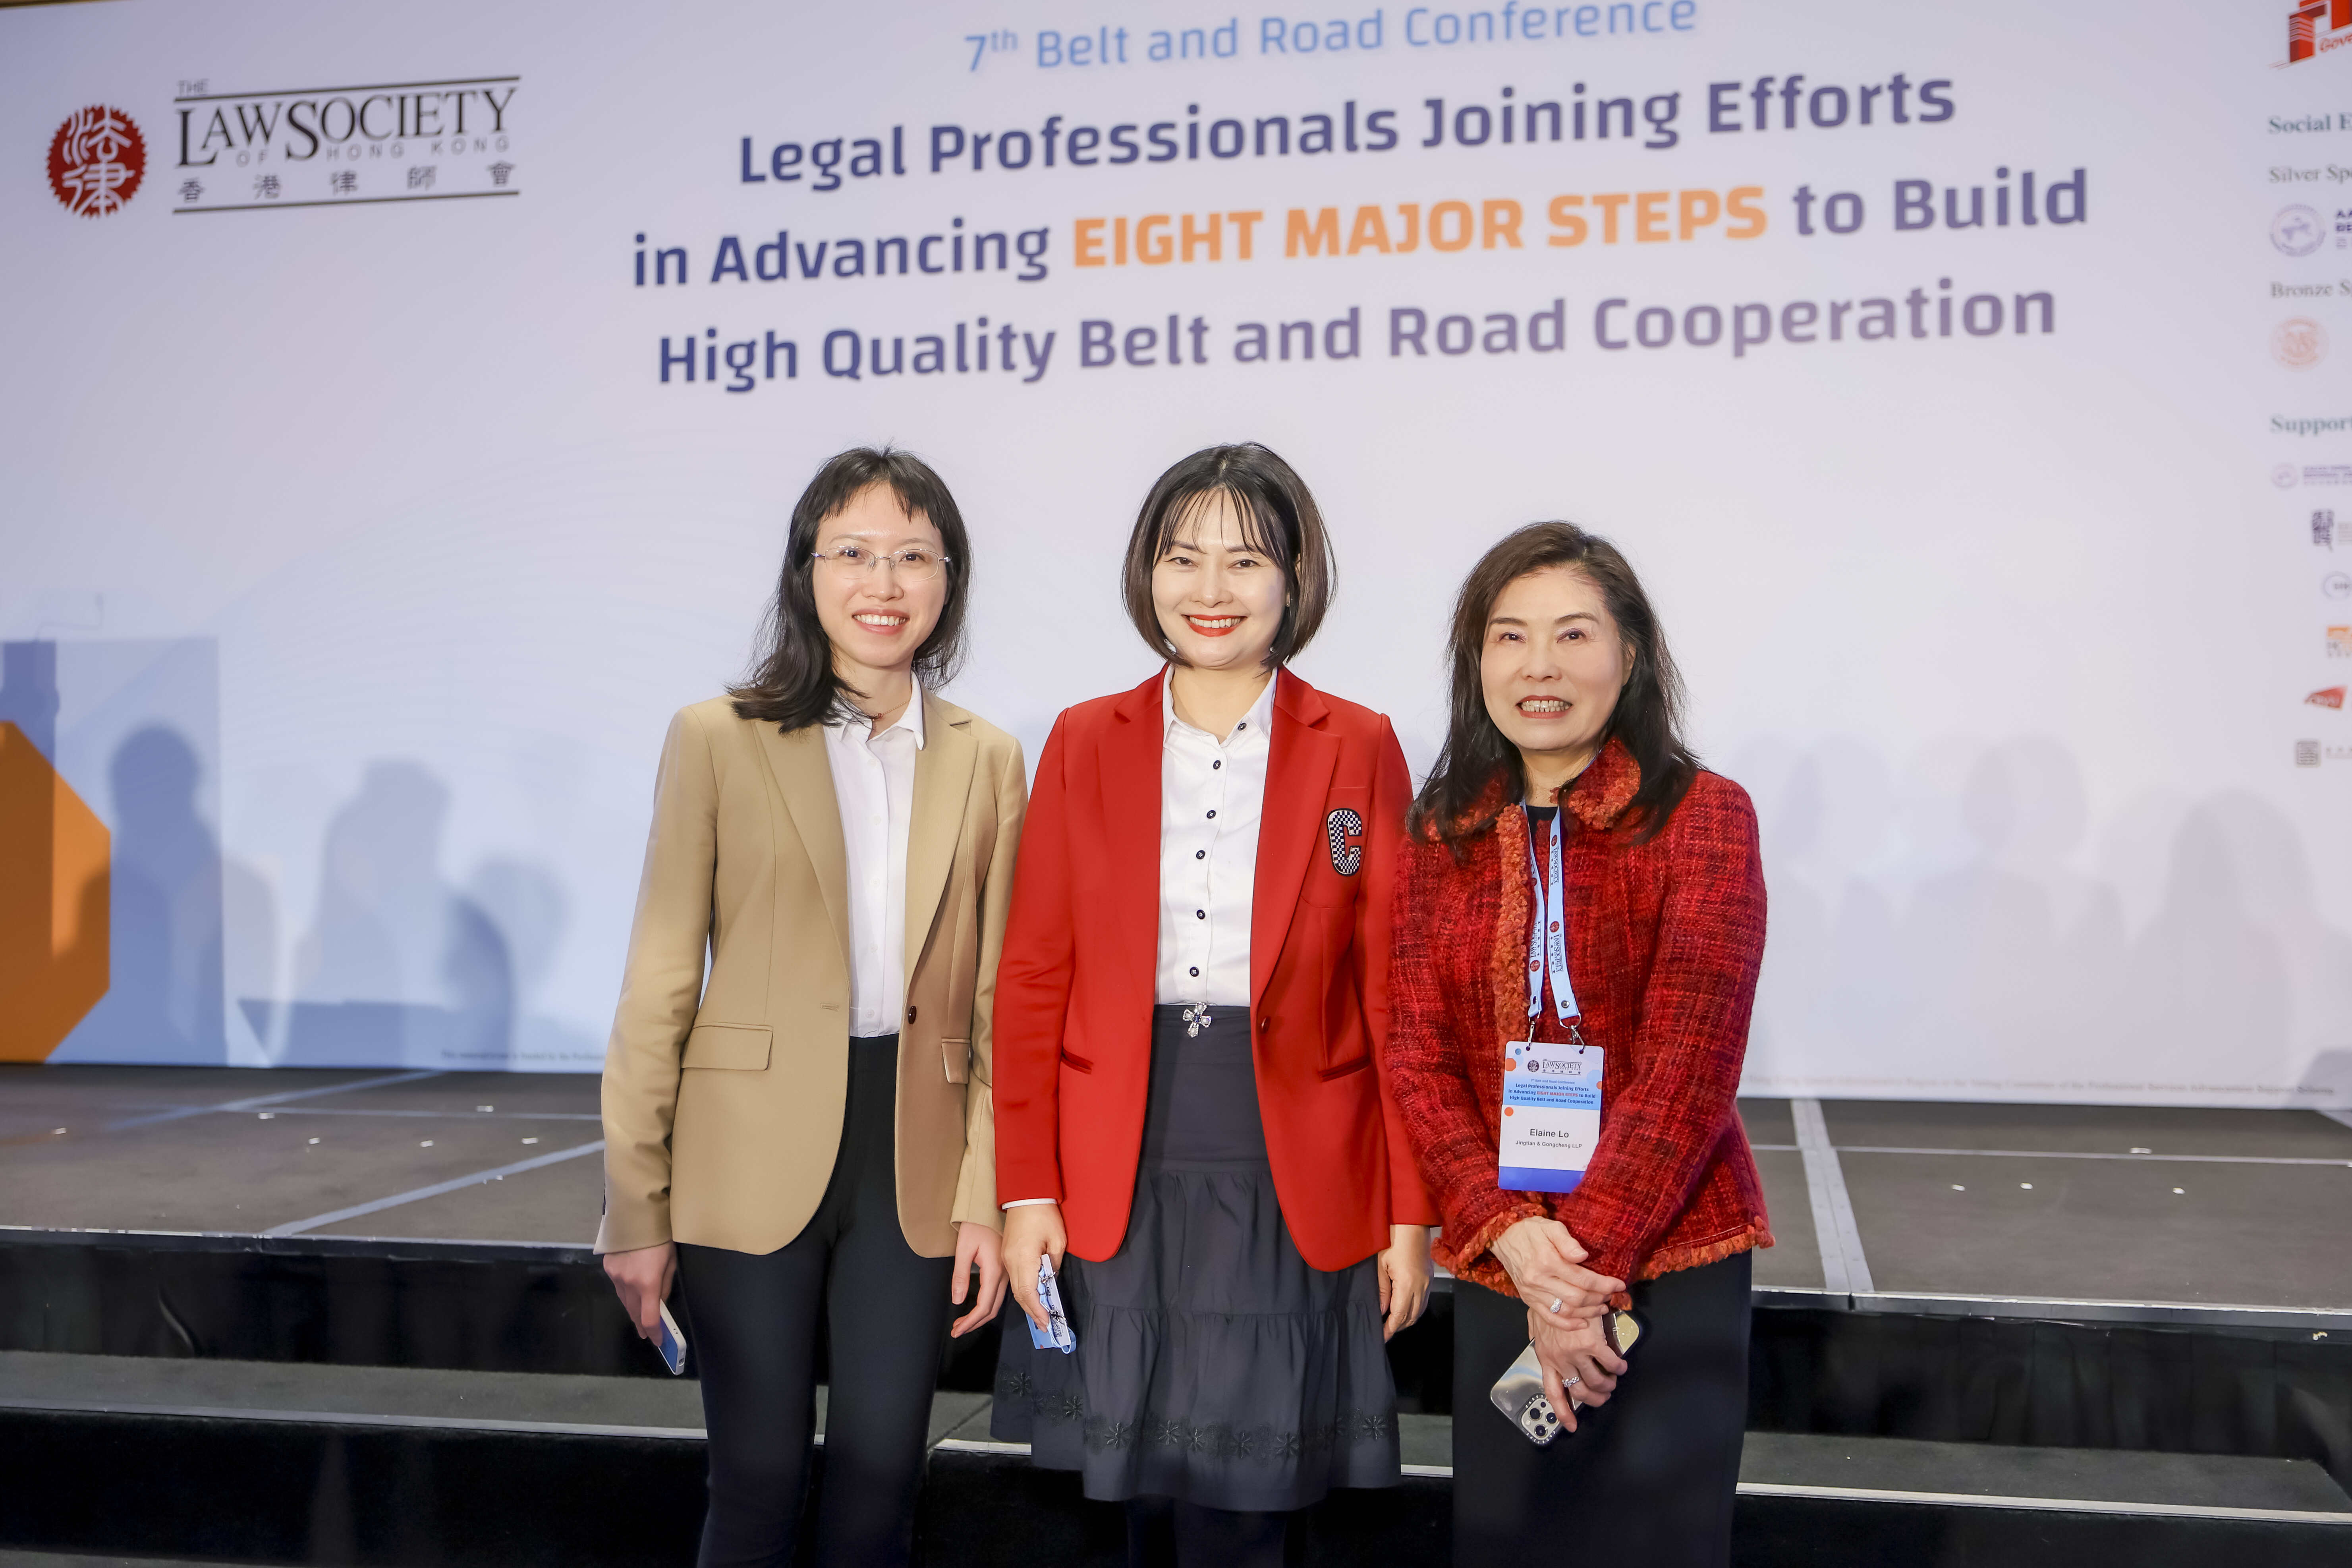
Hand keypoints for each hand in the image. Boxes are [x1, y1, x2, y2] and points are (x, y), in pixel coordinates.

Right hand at [601, 1241, 676, 1341]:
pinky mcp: (608, 1268)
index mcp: (648, 1283)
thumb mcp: (670, 1262)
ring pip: (624, 1301)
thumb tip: (660, 1303)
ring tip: (639, 1317)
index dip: (654, 1333)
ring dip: (633, 1310)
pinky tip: (630, 1293)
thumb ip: (665, 1285)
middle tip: (648, 1333)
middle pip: (634, 1313)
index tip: (658, 1341)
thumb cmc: (659, 1237)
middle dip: (642, 1325)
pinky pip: (618, 1287)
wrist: (635, 1215)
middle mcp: (629, 1283)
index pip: (649, 1318)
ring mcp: (615, 1276)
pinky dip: (625, 1293)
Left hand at [950, 1221, 1007, 1337]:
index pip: (983, 1305)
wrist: (989, 1209)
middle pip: (992, 1309)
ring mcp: (1007, 1273)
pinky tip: (976, 1308)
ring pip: (997, 1303)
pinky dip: (987, 1306)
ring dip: (981, 1316)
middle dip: (975, 1323)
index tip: (958, 1330)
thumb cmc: (976, 1225)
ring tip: (963, 1322)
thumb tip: (957, 1299)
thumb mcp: (963, 1249)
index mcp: (994, 1270)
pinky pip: (999, 1294)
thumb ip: (960, 1276)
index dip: (970, 1321)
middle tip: (958, 1330)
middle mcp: (1004, 1275)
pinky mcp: (1006, 1270)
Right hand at [1001, 1202, 1066, 1332]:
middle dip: (1032, 1311)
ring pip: (1014, 1288)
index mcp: (1023, 1258)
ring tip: (1039, 1316)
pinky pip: (1013, 1278)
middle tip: (1045, 1325)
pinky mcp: (1006, 1253)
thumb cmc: (1044, 1215)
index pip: (1028, 1292)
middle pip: (1019, 1294)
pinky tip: (1032, 1296)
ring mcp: (1006, 1257)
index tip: (1047, 1322)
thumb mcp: (1057, 1240)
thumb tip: (1051, 1280)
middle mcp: (1010, 1261)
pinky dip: (1022, 1291)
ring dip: (1026, 1303)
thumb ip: (1054, 1265)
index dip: (1037, 1309)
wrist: (1025, 1194)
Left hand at [1376, 1225, 1433, 1340]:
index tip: (1381, 1337)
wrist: (1412, 1221)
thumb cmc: (1392, 1238)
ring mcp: (1428, 1282)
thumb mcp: (1380, 1264)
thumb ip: (1382, 1290)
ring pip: (1419, 1311)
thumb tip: (1382, 1310)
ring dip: (1407, 1319)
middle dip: (1398, 1327)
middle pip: (1411, 1317)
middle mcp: (1422, 1287)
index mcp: (1408, 1284)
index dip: (1390, 1329)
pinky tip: (1404, 1308)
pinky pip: (1424, 1301)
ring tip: (1392, 1323)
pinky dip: (1415, 1309)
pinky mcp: (1430, 1277)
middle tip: (1384, 1331)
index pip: (1399, 1316)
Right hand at [1491, 1217, 1622, 1324]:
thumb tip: (1583, 1256)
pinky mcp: (1528, 1300)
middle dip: (1599, 1298)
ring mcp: (1532, 1293)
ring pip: (1566, 1310)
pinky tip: (1582, 1324)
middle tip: (1611, 1295)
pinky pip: (1550, 1318)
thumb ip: (1567, 1241)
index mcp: (1547, 1261)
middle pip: (1577, 1297)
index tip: (1619, 1284)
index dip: (1604, 1284)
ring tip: (1602, 1308)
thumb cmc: (1530, 1230)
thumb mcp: (1550, 1226)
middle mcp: (1539, 1280)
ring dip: (1588, 1312)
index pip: (1583, 1279)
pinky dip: (1568, 1325)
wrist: (1503, 1237)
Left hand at [1527, 1306, 1627, 1434]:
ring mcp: (1574, 1353)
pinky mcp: (1590, 1343)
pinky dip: (1617, 1368)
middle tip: (1604, 1395)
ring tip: (1613, 1381)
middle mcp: (1559, 1360)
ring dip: (1608, 1384)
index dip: (1563, 1412)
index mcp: (1546, 1357)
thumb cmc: (1546, 1301)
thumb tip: (1534, 1338)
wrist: (1556, 1286)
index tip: (1571, 1425)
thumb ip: (1537, 1334)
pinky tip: (1621, 1366)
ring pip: (1596, 1381)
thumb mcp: (1535, 1320)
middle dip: (1595, 1398)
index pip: (1553, 1392)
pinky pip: (1609, 1363)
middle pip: (1580, 1391)